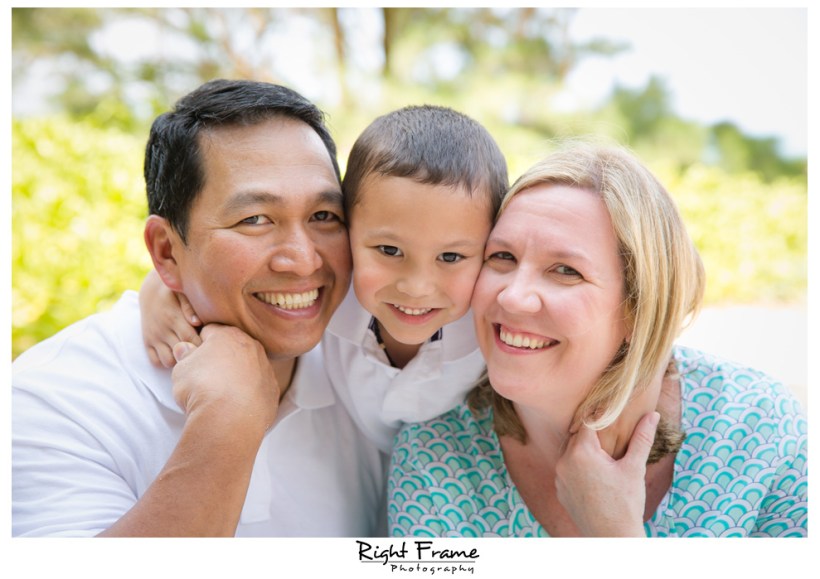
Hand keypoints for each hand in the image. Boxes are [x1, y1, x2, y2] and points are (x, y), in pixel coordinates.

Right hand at [139, 270, 201, 367]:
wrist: (151, 291)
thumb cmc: (175, 292)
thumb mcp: (181, 293)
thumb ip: (190, 307)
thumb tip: (197, 322)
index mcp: (173, 317)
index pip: (190, 339)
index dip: (202, 345)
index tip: (212, 345)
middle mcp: (162, 330)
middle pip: (180, 352)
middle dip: (194, 355)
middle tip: (205, 353)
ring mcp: (154, 338)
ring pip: (168, 360)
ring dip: (180, 360)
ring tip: (190, 353)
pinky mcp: (147, 343)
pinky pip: (156, 361)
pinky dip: (167, 362)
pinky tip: (177, 354)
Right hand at [171, 324, 279, 433]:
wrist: (228, 419)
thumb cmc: (202, 389)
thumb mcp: (181, 369)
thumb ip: (185, 355)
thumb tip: (185, 349)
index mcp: (228, 335)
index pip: (210, 332)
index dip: (199, 345)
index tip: (194, 360)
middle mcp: (251, 347)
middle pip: (232, 348)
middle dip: (220, 358)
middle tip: (206, 377)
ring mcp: (265, 368)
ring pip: (248, 366)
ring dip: (236, 375)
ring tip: (221, 393)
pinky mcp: (272, 389)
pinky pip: (258, 386)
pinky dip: (248, 392)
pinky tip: (236, 403)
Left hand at [555, 411, 658, 536]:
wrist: (613, 537)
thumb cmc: (626, 503)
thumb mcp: (634, 468)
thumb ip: (641, 438)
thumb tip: (653, 414)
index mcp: (581, 453)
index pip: (587, 422)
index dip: (598, 414)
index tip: (609, 409)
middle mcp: (564, 462)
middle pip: (576, 436)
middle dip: (591, 432)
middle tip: (607, 428)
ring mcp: (559, 477)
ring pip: (568, 452)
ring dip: (582, 449)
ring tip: (601, 449)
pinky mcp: (559, 490)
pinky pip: (565, 470)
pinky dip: (576, 465)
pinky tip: (592, 470)